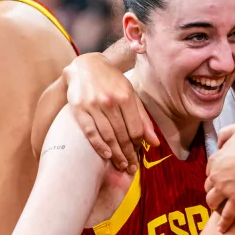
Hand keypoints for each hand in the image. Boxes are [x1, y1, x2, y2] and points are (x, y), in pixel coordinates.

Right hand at [64, 54, 158, 172]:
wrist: (86, 66)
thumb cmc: (112, 82)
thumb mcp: (130, 94)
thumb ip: (142, 118)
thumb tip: (155, 143)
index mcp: (126, 96)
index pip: (136, 129)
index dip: (139, 144)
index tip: (139, 153)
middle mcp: (110, 101)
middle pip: (122, 135)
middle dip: (128, 154)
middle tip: (131, 168)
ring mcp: (93, 105)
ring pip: (108, 136)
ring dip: (116, 154)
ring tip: (121, 165)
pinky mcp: (78, 109)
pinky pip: (90, 132)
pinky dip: (99, 146)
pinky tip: (106, 155)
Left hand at [204, 122, 234, 230]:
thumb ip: (225, 134)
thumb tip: (218, 143)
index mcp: (216, 159)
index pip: (209, 171)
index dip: (214, 176)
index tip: (220, 180)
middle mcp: (216, 175)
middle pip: (208, 187)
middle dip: (212, 191)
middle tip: (219, 196)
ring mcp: (226, 189)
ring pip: (212, 202)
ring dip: (214, 206)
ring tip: (218, 210)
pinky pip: (227, 215)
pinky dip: (223, 224)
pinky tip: (222, 230)